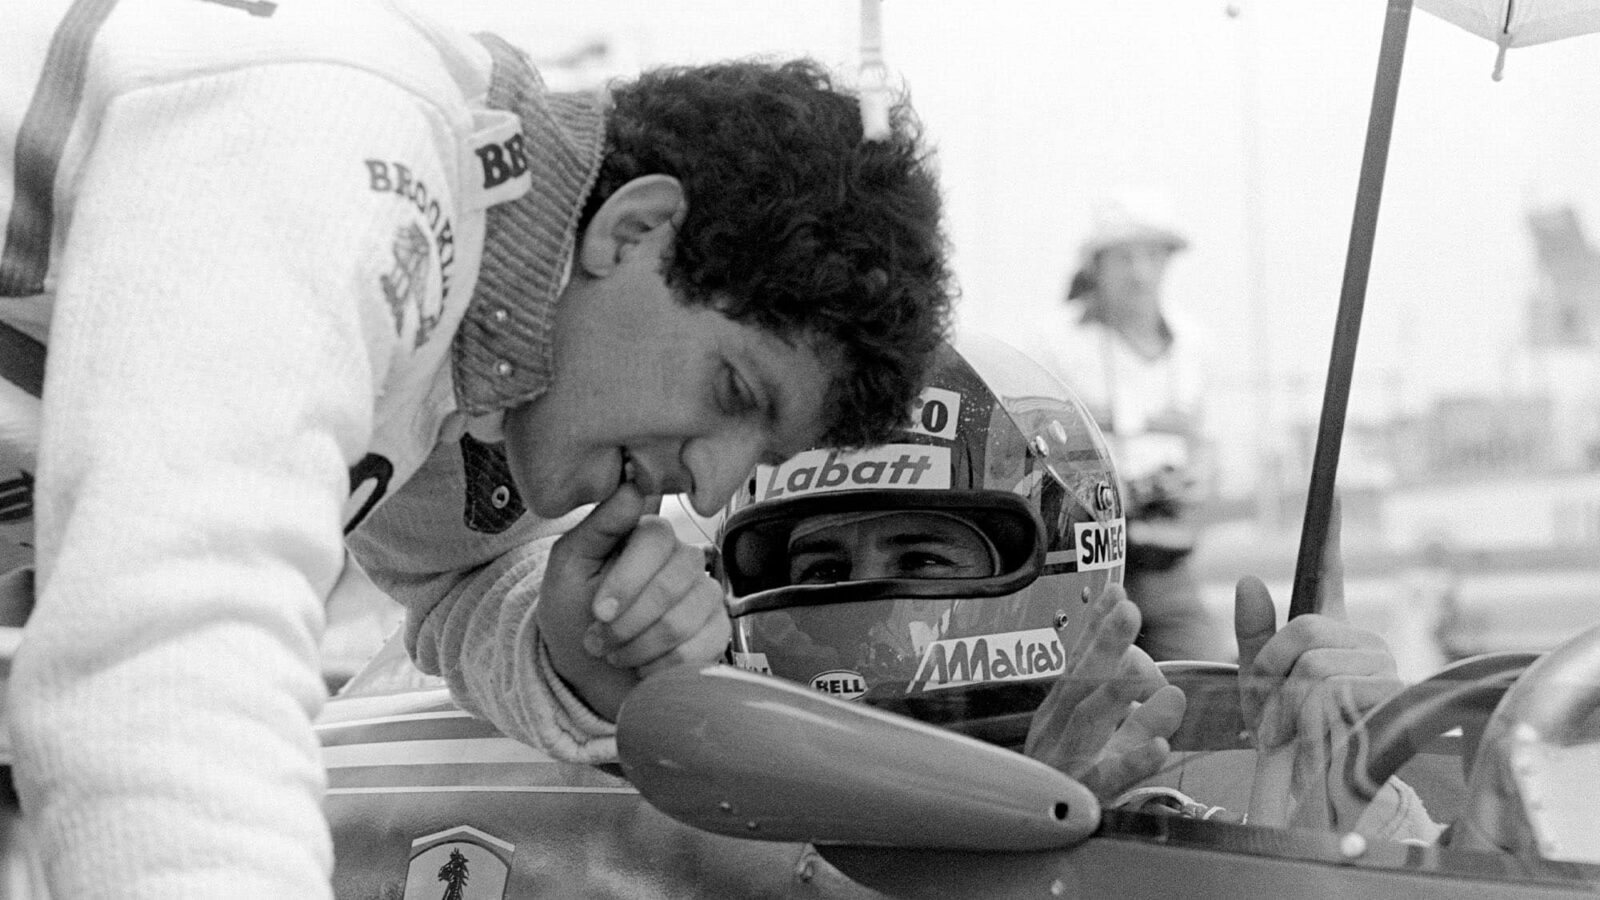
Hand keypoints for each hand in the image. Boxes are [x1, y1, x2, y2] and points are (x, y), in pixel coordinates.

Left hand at [537, 483, 730, 718]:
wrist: (585, 671)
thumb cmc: (573, 613)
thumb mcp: (570, 567)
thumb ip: (599, 526)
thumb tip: (631, 489)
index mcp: (648, 536)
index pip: (656, 538)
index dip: (627, 579)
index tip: (598, 612)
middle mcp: (683, 560)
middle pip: (674, 580)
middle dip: (630, 621)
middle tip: (600, 641)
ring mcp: (705, 595)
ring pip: (686, 618)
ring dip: (641, 646)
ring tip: (617, 654)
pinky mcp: (717, 630)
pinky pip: (704, 646)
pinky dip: (664, 665)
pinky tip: (644, 667)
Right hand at [1025, 584, 1185, 799]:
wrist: (1034, 842)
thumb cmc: (1071, 786)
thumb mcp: (1104, 745)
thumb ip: (1137, 718)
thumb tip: (1173, 690)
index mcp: (1059, 713)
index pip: (1077, 661)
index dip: (1096, 627)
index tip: (1116, 591)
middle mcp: (1056, 732)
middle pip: (1079, 682)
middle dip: (1102, 644)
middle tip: (1127, 609)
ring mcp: (1064, 763)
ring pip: (1086, 723)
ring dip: (1114, 693)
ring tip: (1140, 671)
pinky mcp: (1082, 799)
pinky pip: (1107, 780)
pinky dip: (1131, 762)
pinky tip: (1157, 748)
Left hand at [1236, 498, 1402, 829]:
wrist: (1308, 796)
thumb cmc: (1285, 741)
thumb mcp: (1256, 685)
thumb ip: (1253, 635)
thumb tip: (1248, 579)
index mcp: (1327, 632)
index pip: (1327, 571)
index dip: (1330, 530)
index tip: (1330, 488)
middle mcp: (1362, 642)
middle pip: (1304, 628)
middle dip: (1272, 670)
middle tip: (1270, 711)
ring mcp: (1382, 668)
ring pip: (1313, 662)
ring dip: (1285, 703)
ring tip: (1290, 732)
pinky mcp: (1391, 699)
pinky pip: (1328, 689)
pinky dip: (1304, 718)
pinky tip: (1313, 741)